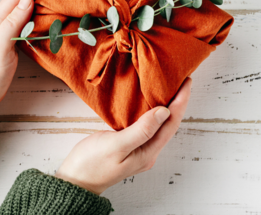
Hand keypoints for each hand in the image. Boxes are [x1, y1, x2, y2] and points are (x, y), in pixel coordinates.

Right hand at [55, 78, 191, 194]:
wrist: (75, 180)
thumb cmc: (92, 164)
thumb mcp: (116, 146)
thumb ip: (141, 130)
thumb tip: (164, 112)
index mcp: (148, 152)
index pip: (171, 123)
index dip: (180, 102)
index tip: (186, 82)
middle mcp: (147, 151)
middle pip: (169, 124)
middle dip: (177, 102)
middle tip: (180, 79)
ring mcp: (139, 149)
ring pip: (158, 124)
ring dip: (165, 105)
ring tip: (168, 86)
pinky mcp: (129, 144)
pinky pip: (146, 124)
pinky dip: (150, 110)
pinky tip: (148, 101)